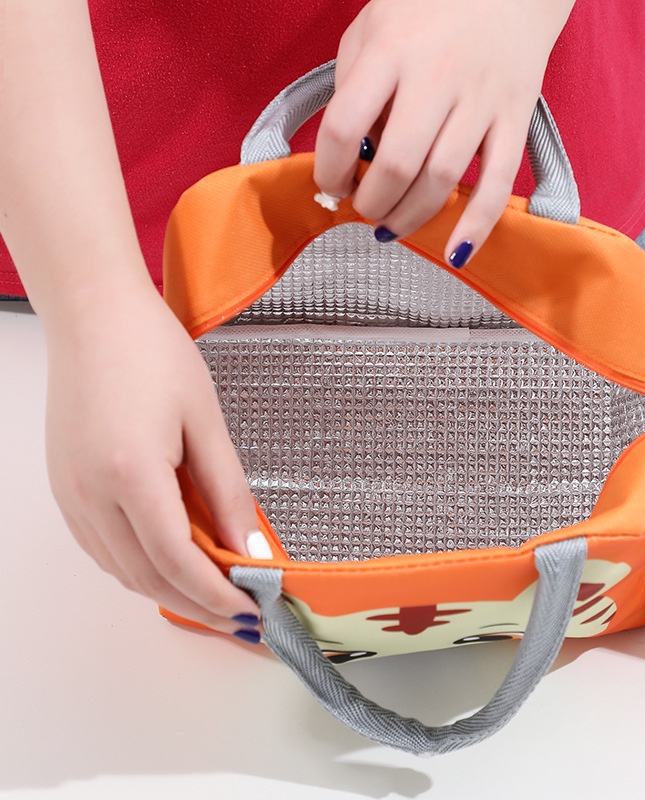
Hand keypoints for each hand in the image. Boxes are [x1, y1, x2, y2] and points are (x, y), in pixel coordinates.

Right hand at [44, 285, 262, 635]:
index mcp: (129, 475)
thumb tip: (249, 549)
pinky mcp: (66, 489)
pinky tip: (171, 563)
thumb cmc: (153, 355)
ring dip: (169, 591)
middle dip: (197, 604)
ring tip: (213, 594)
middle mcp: (91, 496)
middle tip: (240, 616)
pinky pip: (103, 549)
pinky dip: (140, 568)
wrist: (95, 317)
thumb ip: (228, 492)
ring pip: (121, 571)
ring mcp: (71, 496)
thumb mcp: (206, 423)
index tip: (250, 610)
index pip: (177, 562)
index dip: (216, 595)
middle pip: (146, 578)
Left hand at [314, 0, 574, 266]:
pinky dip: (476, 225)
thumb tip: (352, 155)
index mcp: (389, 50)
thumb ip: (354, 85)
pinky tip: (456, 254)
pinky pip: (497, 183)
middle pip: (396, 163)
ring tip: (392, 225)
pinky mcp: (516, 117)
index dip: (329, 170)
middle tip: (365, 208)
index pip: (343, 126)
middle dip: (371, 202)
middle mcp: (436, 75)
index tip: (331, 183)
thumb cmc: (428, 9)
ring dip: (410, 217)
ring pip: (442, 178)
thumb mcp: (372, 29)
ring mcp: (480, 98)